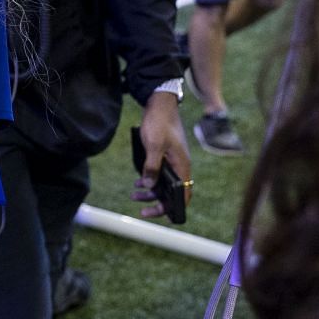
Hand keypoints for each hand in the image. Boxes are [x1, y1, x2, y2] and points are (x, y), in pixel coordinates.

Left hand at [132, 92, 192, 219]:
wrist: (159, 103)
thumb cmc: (159, 122)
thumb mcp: (154, 145)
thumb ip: (152, 166)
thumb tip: (148, 186)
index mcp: (182, 165)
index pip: (184, 194)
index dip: (175, 208)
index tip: (162, 215)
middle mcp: (179, 166)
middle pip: (172, 192)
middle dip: (157, 202)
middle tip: (142, 210)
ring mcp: (172, 161)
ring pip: (163, 184)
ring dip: (150, 191)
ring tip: (134, 195)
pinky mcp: (164, 156)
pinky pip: (158, 174)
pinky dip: (149, 180)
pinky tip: (137, 183)